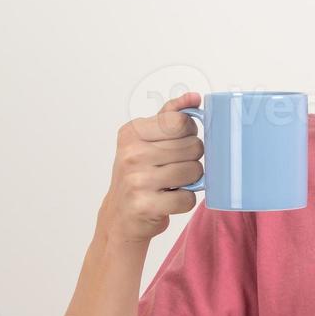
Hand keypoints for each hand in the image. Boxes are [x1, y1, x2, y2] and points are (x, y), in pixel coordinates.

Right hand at [100, 93, 204, 244]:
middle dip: (191, 159)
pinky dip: (184, 201)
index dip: (189, 133)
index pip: (181, 122)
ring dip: (191, 181)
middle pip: (194, 147)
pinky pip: (188, 198)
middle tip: (173, 168)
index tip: (178, 143)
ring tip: (171, 184)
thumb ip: (170, 116)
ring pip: (195, 171)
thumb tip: (194, 97)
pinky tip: (168, 200)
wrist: (120, 217)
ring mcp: (137, 180)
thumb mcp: (146, 141)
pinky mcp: (146, 205)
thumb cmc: (138, 175)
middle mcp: (131, 154)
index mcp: (132, 133)